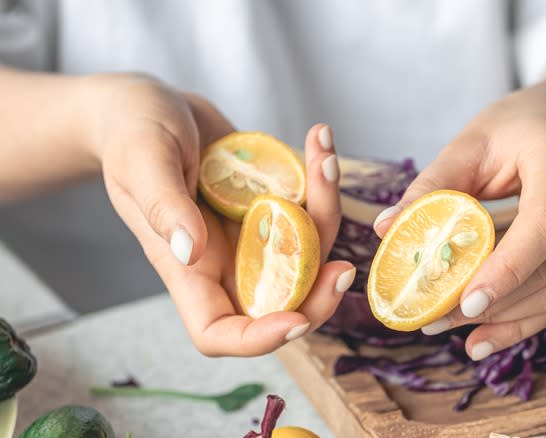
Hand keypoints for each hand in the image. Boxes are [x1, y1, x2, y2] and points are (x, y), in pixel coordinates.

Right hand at [87, 74, 353, 355]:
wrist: (154, 105)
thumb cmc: (132, 134)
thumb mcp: (143, 161)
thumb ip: (164, 206)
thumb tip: (191, 250)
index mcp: (188, 269)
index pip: (220, 331)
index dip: (258, 339)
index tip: (295, 320)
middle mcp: (227, 259)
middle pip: (282, 302)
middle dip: (320, 291)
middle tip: (346, 267)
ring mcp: (254, 233)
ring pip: (308, 250)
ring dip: (328, 210)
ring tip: (324, 156)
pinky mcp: (274, 204)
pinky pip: (311, 207)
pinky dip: (323, 179)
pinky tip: (320, 141)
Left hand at [374, 80, 545, 360]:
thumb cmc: (519, 126)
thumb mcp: (471, 143)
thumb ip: (432, 186)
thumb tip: (386, 228)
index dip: (508, 268)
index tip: (465, 301)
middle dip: (495, 304)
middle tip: (436, 321)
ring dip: (507, 321)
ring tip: (453, 330)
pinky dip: (527, 320)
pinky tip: (487, 334)